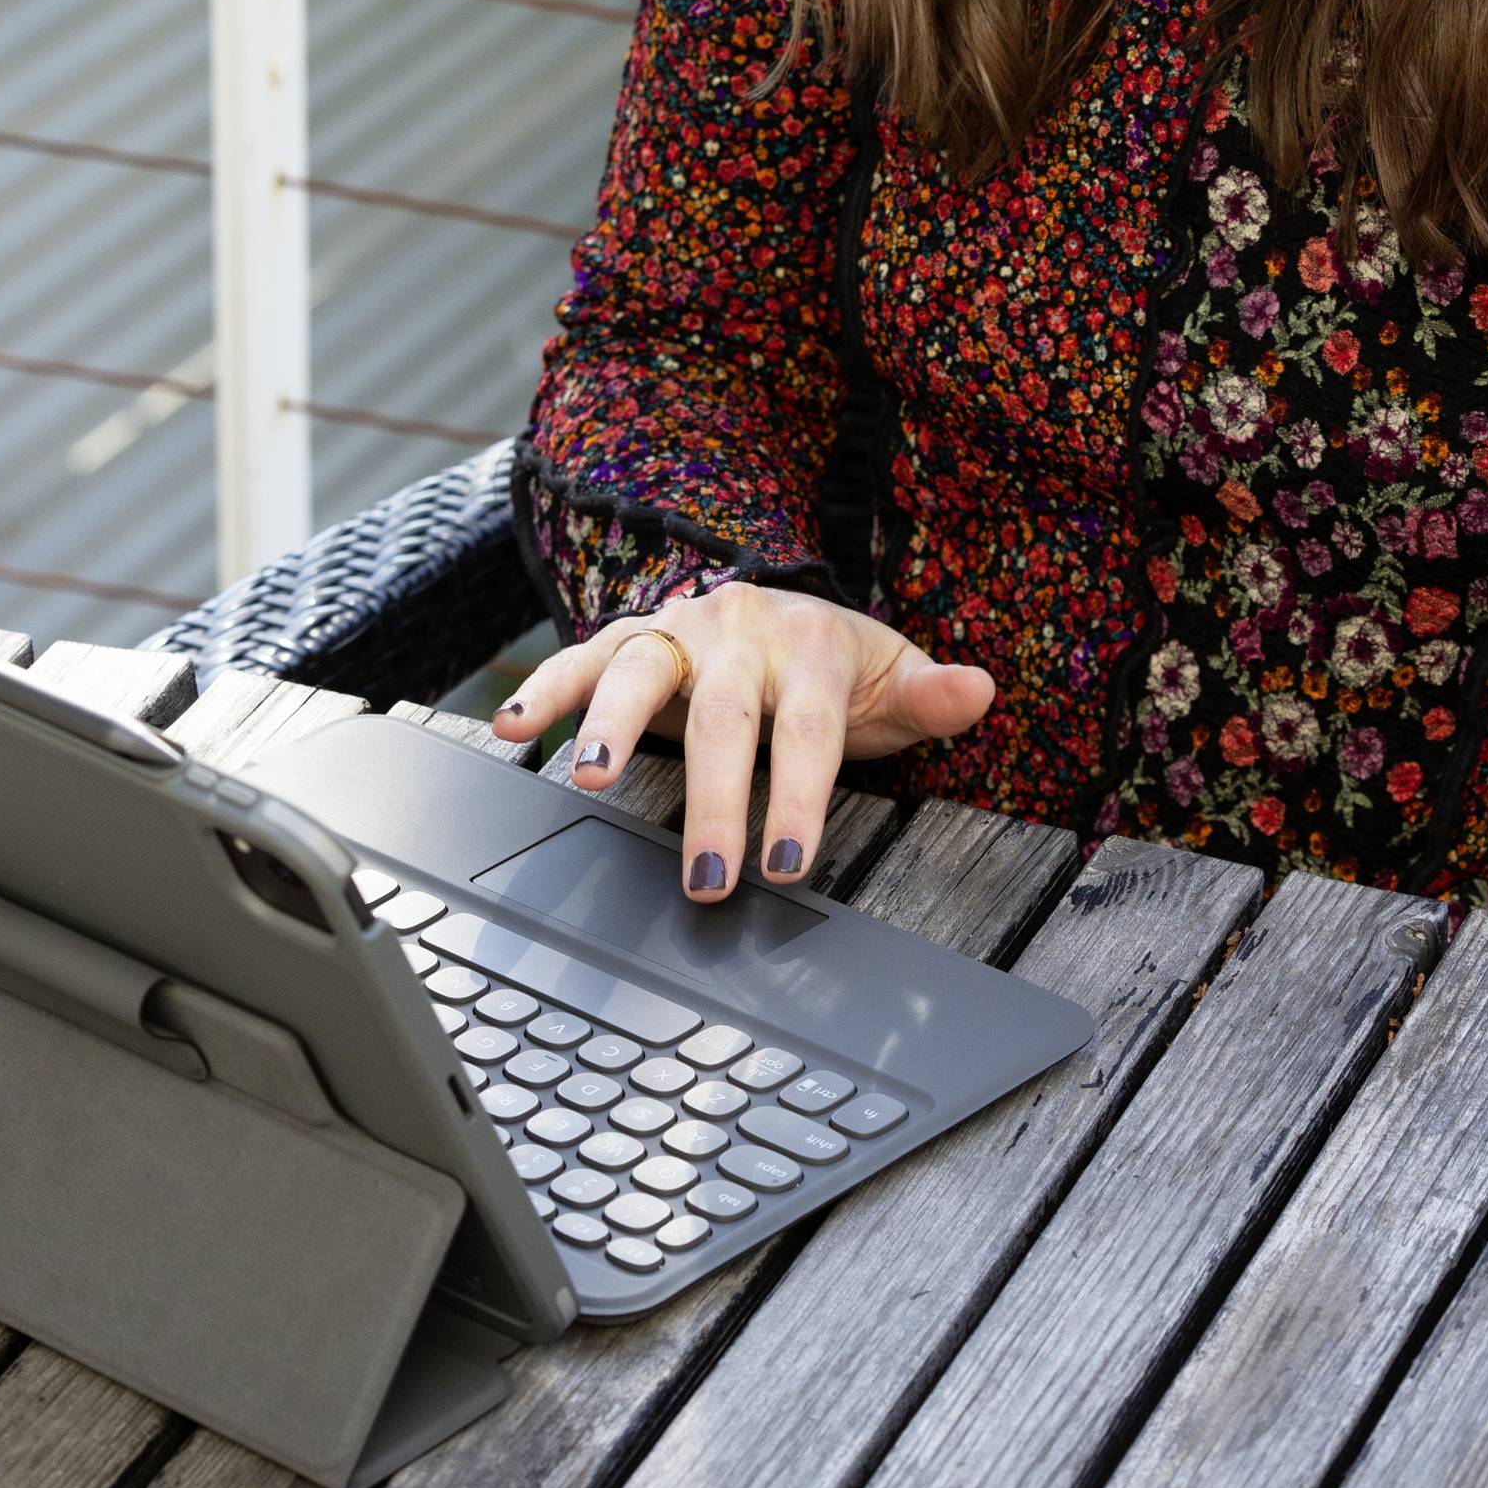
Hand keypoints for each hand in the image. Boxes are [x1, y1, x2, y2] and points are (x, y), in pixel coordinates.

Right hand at [490, 583, 995, 901]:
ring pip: (639, 670)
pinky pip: (580, 659)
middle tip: (708, 875)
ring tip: (588, 776)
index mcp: (808, 642)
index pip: (804, 727)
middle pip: (720, 715)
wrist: (783, 611)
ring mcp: (677, 630)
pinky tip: (511, 728)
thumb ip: (930, 696)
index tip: (788, 865)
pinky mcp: (629, 638)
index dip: (797, 796)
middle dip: (713, 799)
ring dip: (608, 723)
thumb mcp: (892, 680)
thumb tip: (976, 691)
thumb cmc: (836, 668)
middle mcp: (737, 629)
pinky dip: (544, 692)